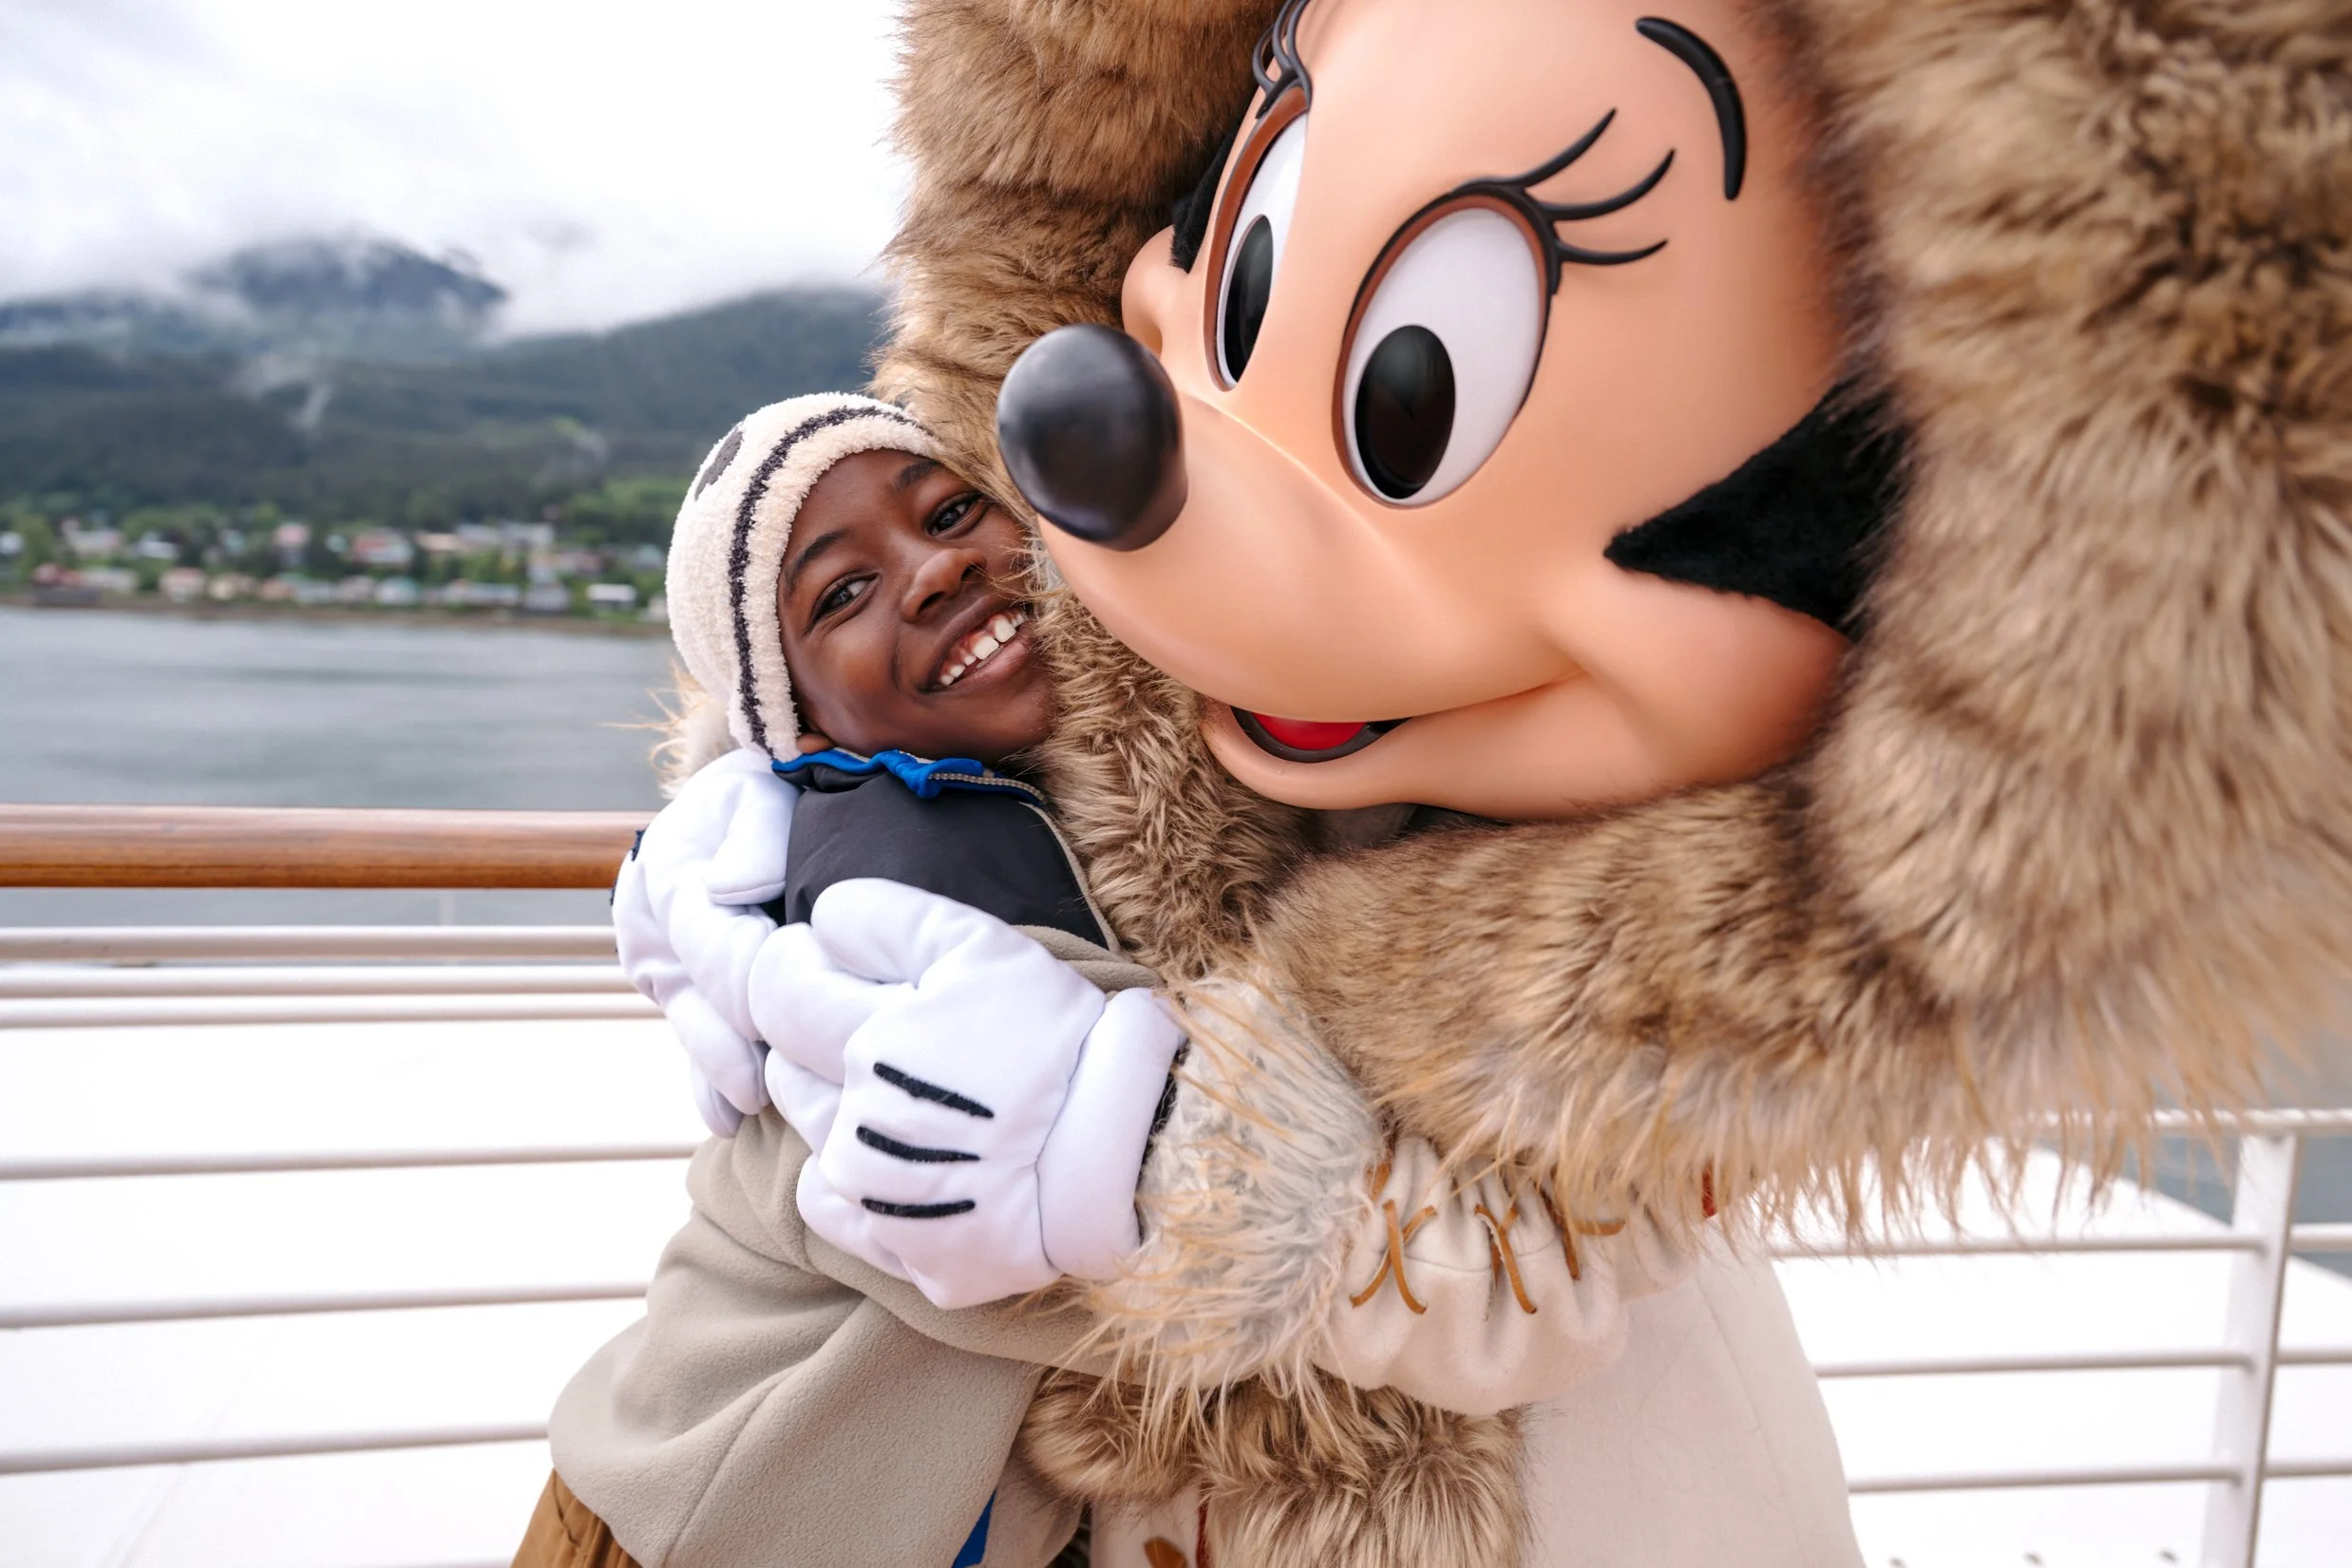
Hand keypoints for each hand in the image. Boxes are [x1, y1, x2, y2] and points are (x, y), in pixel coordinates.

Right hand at [612, 747, 795, 1134]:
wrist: (757, 804)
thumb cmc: (768, 794)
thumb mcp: (761, 792)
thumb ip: (754, 834)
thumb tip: (731, 890)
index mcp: (666, 876)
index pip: (714, 942)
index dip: (757, 974)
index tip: (808, 995)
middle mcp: (653, 930)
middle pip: (701, 1000)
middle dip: (747, 1037)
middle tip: (799, 1072)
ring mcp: (665, 970)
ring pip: (696, 1032)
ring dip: (729, 1071)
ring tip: (762, 1103)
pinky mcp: (684, 997)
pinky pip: (693, 1047)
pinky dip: (711, 1084)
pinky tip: (730, 1119)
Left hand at [765, 880, 1184, 1308]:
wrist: (1132, 1155)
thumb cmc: (1062, 1040)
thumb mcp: (984, 946)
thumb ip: (886, 917)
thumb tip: (824, 919)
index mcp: (867, 1044)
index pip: (774, 990)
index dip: (799, 963)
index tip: (834, 959)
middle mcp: (854, 1130)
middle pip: (784, 1067)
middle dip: (820, 1040)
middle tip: (895, 1030)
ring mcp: (877, 1203)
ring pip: (812, 1136)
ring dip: (843, 1106)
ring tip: (922, 1094)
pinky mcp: (905, 1258)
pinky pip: (836, 1209)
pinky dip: (861, 1180)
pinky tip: (921, 1157)